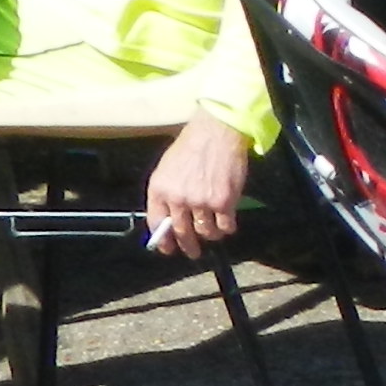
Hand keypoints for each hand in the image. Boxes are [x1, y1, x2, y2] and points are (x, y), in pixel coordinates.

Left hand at [143, 115, 247, 252]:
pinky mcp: (223, 202)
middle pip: (182, 232)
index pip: (157, 222)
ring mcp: (201, 202)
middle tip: (194, 252)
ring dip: (211, 234)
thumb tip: (169, 219)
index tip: (169, 249)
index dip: (164, 240)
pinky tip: (228, 219)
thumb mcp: (168, 168)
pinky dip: (228, 226)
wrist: (216, 133)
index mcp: (160, 189)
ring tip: (215, 228)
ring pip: (206, 232)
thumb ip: (166, 194)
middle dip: (189, 246)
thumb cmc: (191, 147)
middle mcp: (178, 199)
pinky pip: (226, 226)